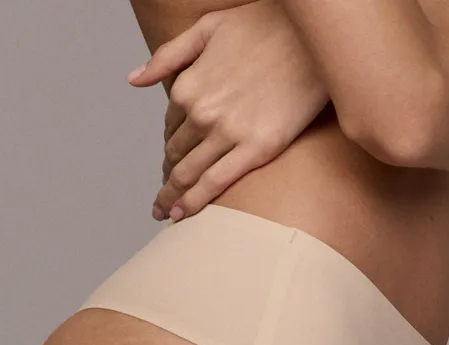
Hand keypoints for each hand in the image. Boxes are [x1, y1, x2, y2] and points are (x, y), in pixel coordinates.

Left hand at [127, 1, 327, 220]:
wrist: (314, 36)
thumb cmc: (266, 25)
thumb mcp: (208, 27)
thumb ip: (168, 56)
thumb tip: (134, 80)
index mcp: (188, 85)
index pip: (170, 126)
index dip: (169, 145)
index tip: (171, 160)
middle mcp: (202, 112)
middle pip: (176, 153)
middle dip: (168, 175)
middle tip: (165, 195)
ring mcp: (229, 132)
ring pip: (188, 173)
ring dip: (172, 196)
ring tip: (166, 212)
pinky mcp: (258, 148)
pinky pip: (216, 183)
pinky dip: (194, 202)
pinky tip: (182, 215)